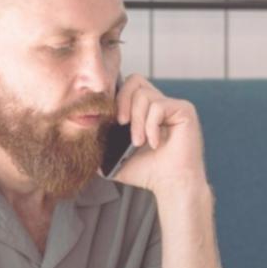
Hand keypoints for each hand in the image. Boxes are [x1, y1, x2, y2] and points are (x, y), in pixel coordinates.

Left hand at [110, 74, 207, 193]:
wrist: (170, 185)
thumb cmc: (148, 173)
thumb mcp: (115, 158)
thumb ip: (101, 143)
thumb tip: (82, 135)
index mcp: (144, 110)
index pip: (127, 87)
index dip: (116, 98)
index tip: (111, 121)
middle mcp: (159, 103)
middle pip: (134, 81)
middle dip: (123, 103)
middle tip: (121, 125)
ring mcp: (172, 105)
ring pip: (144, 95)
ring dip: (137, 121)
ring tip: (139, 142)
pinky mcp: (184, 110)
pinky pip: (158, 106)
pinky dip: (151, 126)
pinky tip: (155, 143)